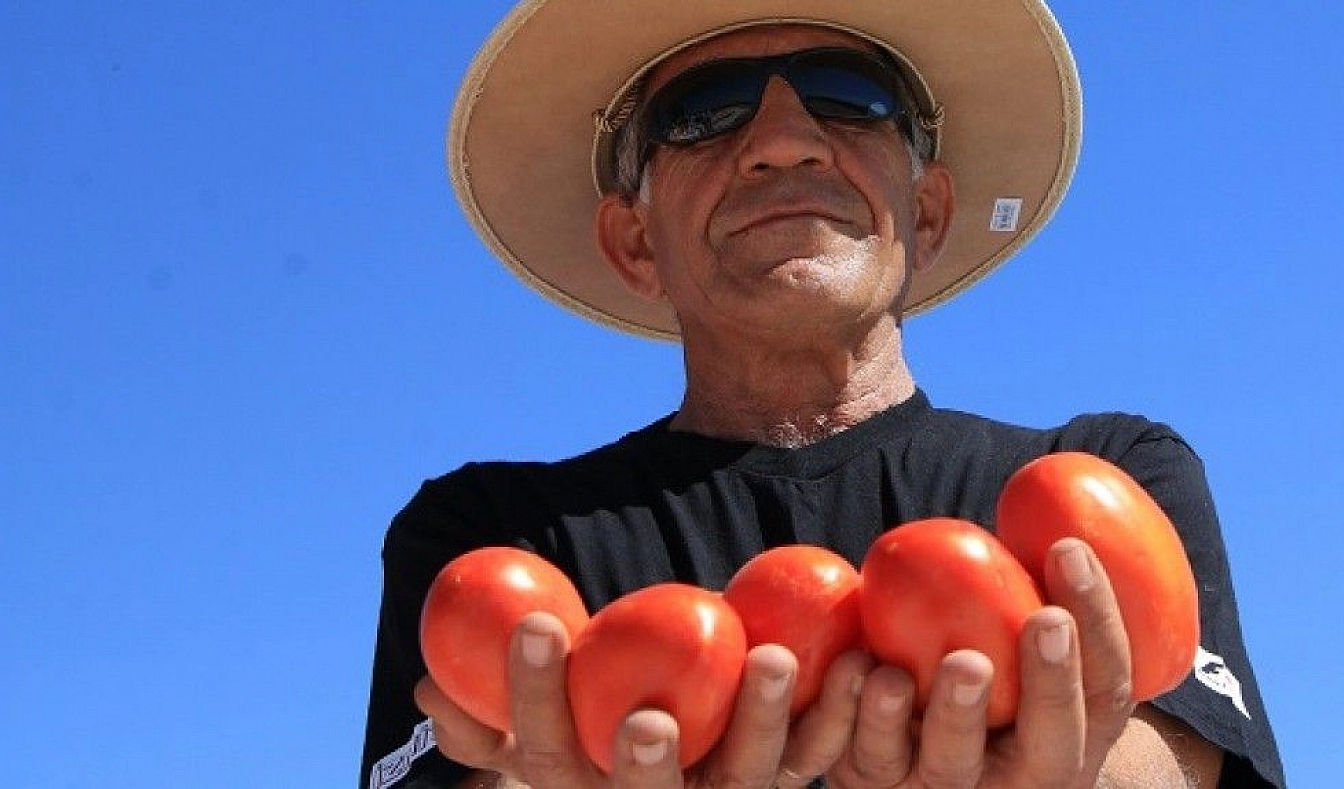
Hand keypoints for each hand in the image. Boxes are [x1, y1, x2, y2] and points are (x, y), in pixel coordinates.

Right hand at [416, 611, 874, 788]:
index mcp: (585, 787)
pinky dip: (844, 708)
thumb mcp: (542, 726)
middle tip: (649, 716)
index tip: (537, 622)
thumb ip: (490, 710)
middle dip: (646, 766)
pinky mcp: (794, 773)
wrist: (696, 769)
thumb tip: (430, 685)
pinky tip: (862, 659)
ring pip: (751, 776)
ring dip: (763, 722)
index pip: (547, 751)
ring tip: (770, 657)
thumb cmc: (597, 728)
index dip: (533, 694)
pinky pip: (823, 748)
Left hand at [823, 538, 1134, 788]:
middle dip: (1049, 684)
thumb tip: (1051, 500)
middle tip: (1039, 620)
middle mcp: (1023, 780)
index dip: (1098, 620)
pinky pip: (867, 759)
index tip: (1071, 548)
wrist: (925, 764)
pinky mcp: (880, 786)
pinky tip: (860, 664)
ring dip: (948, 715)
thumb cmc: (988, 675)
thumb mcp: (1026, 646)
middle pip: (1047, 747)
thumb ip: (1034, 594)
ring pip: (951, 767)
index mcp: (1075, 739)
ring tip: (945, 664)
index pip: (1105, 688)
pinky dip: (858, 714)